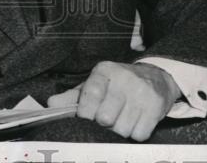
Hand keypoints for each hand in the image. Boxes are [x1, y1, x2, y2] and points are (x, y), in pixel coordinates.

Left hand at [47, 61, 179, 141]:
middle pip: (105, 118)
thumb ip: (72, 97)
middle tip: (105, 120)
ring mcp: (141, 92)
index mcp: (104, 71)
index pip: (91, 94)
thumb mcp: (94, 85)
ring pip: (122, 129)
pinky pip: (139, 134)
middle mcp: (124, 78)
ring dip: (119, 131)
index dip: (85, 113)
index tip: (84, 119)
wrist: (155, 78)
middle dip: (103, 125)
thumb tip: (51, 105)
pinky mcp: (155, 105)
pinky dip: (135, 134)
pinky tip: (134, 122)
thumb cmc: (116, 85)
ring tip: (120, 119)